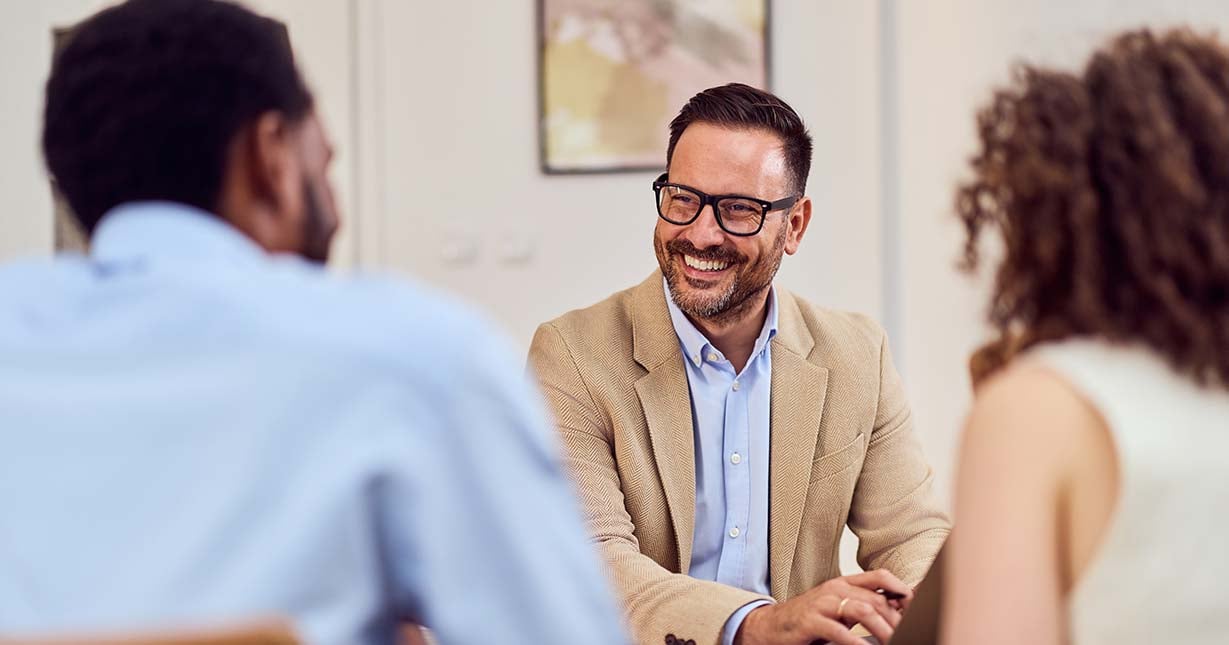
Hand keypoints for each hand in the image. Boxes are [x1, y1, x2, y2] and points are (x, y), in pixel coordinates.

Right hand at [733, 569, 911, 644]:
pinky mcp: (811, 621)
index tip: (916, 606)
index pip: (880, 577)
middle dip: (896, 619)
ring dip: (883, 629)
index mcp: (843, 583)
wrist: (770, 626)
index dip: (901, 588)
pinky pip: (839, 631)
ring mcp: (822, 604)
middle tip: (908, 634)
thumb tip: (894, 612)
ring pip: (862, 610)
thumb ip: (861, 607)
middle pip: (875, 599)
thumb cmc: (808, 620)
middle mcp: (834, 589)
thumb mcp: (837, 609)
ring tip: (894, 642)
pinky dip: (856, 642)